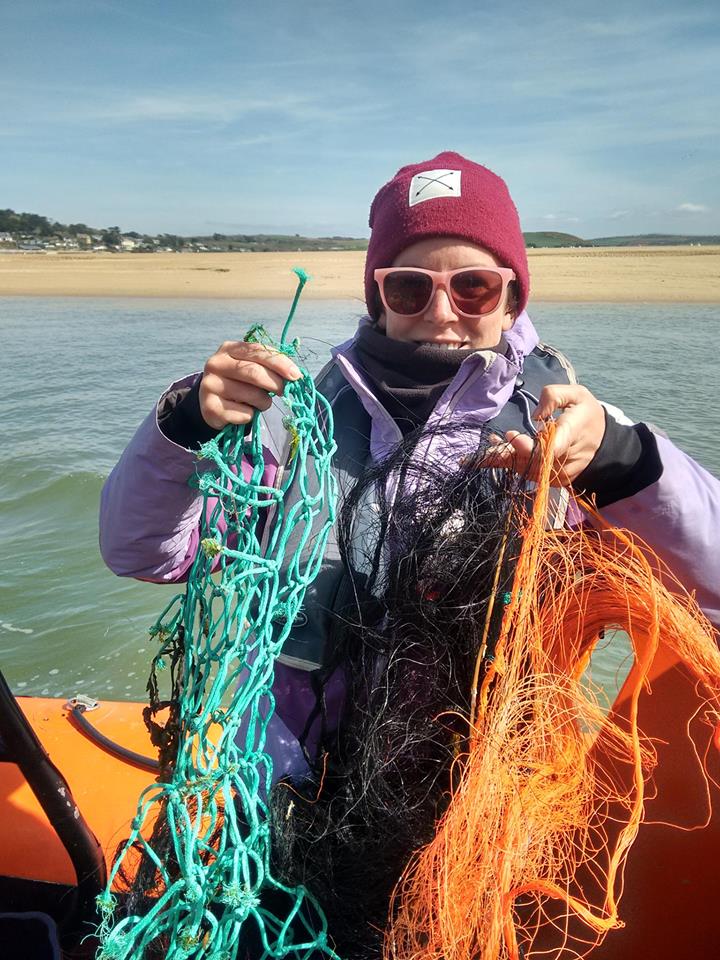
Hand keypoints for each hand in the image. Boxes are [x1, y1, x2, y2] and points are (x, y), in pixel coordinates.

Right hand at [199, 340, 301, 428]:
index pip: (257, 351)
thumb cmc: (238, 383)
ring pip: (251, 395)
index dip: (279, 362)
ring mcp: (210, 386)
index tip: (295, 375)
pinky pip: (244, 413)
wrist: (212, 404)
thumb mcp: (250, 368)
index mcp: (228, 349)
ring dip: (264, 402)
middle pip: (254, 372)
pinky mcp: (210, 408)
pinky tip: (244, 411)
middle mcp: (216, 364)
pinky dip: (251, 415)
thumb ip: (268, 366)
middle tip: (283, 391)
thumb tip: (294, 374)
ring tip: (260, 402)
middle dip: (275, 383)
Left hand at [482, 384, 605, 486]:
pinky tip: (502, 450)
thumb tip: (536, 415)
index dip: (529, 447)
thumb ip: (554, 396)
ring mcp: (561, 473)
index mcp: (573, 433)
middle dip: (506, 454)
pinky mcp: (555, 480)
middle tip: (487, 446)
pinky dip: (514, 464)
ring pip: (528, 470)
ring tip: (492, 444)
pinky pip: (531, 474)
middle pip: (532, 461)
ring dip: (505, 459)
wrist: (604, 442)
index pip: (551, 448)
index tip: (511, 436)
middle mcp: (567, 458)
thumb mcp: (577, 394)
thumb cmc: (587, 414)